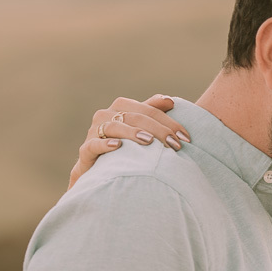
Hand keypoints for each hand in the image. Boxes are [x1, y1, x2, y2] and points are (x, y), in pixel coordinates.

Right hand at [69, 94, 189, 188]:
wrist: (97, 170)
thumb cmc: (124, 148)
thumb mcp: (140, 129)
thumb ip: (152, 112)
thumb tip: (170, 100)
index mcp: (120, 107)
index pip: (148, 110)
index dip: (169, 122)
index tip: (185, 137)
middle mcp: (105, 115)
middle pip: (135, 117)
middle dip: (158, 130)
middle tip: (175, 144)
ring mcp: (94, 132)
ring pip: (115, 127)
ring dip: (133, 133)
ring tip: (149, 142)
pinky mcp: (85, 150)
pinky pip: (93, 144)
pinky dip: (105, 144)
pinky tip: (118, 146)